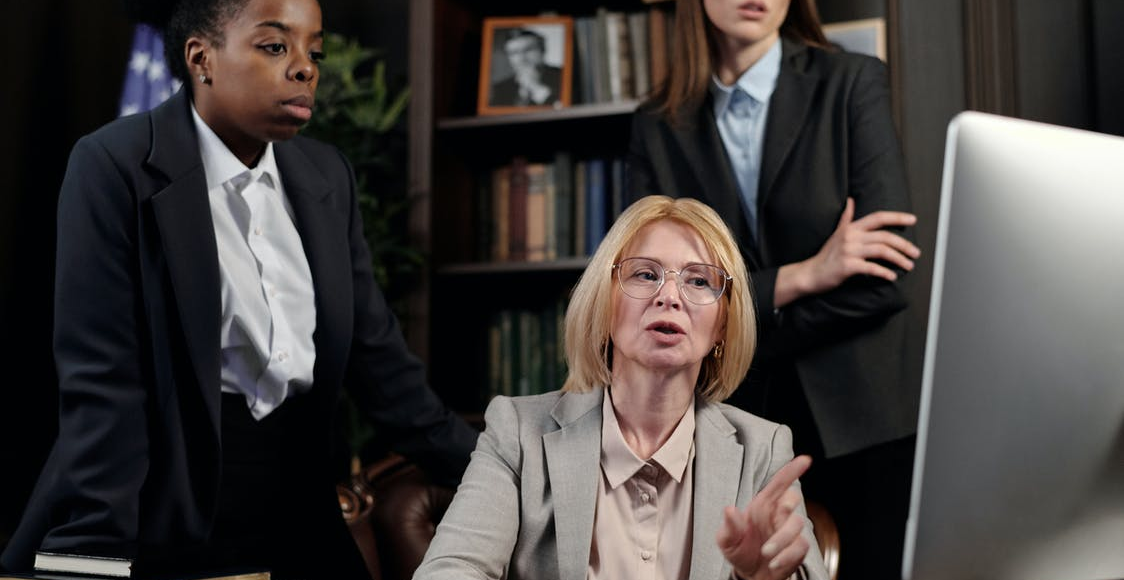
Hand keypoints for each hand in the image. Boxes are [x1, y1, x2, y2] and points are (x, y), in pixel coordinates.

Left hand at [716, 455, 812, 579]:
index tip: (804, 459)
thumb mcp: (727, 540)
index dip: (791, 470)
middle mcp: (777, 515)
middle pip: (792, 499)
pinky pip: (799, 546)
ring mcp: (789, 531)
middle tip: (781, 512)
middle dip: (788, 503)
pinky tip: (774, 562)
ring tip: (767, 553)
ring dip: (782, 539)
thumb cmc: (739, 551)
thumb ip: (729, 526)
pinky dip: (787, 556)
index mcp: (762, 506)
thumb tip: (729, 510)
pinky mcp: (797, 548)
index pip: (778, 484)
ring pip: (797, 524)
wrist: (750, 575)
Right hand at [776, 197, 919, 306]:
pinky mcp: (848, 266)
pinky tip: (892, 277)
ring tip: (909, 266)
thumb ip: (846, 218)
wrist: (810, 274)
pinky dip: (884, 273)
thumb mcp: (836, 233)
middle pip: (885, 237)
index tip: (913, 220)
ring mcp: (849, 251)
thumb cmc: (826, 255)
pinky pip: (872, 268)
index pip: (878, 217)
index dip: (896, 217)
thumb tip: (851, 200)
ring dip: (899, 259)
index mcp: (851, 228)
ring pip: (882, 251)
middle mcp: (851, 237)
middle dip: (904, 245)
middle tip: (916, 253)